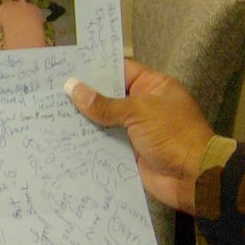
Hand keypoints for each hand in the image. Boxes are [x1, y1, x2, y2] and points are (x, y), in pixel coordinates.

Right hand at [65, 61, 215, 213]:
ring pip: (104, 121)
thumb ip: (105, 104)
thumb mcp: (139, 112)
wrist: (193, 177)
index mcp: (153, 87)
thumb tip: (73, 89)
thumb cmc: (173, 135)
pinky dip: (89, 143)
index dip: (96, 69)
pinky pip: (105, 144)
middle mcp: (144, 106)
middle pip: (109, 97)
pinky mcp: (129, 152)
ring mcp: (136, 130)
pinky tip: (65, 139)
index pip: (121, 70)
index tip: (68, 67)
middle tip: (51, 92)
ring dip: (83, 121)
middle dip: (84, 96)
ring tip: (51, 114)